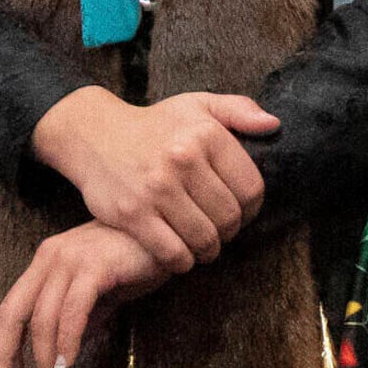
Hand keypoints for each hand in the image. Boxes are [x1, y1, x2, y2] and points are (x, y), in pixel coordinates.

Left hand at [0, 222, 174, 367]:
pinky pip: (73, 311)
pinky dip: (68, 341)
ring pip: (44, 319)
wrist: (174, 231)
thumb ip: (80, 316)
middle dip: (5, 357)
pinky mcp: (95, 266)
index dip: (1, 347)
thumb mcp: (101, 289)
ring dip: (45, 361)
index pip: (11, 309)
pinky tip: (69, 364)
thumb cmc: (139, 257)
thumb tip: (65, 353)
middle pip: (13, 313)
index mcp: (47, 261)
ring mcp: (71, 259)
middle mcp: (51, 257)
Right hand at [30, 88, 278, 269]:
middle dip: (230, 231)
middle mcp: (183, 159)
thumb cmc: (154, 124)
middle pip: (229, 217)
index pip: (251, 188)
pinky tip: (182, 255)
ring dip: (209, 250)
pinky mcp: (132, 214)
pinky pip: (172, 253)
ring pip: (204, 238)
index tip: (243, 213)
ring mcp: (157, 188)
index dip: (253, 208)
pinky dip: (183, 262)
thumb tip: (273, 126)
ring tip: (205, 245)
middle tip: (222, 232)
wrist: (94, 134)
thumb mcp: (197, 105)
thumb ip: (238, 111)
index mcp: (206, 134)